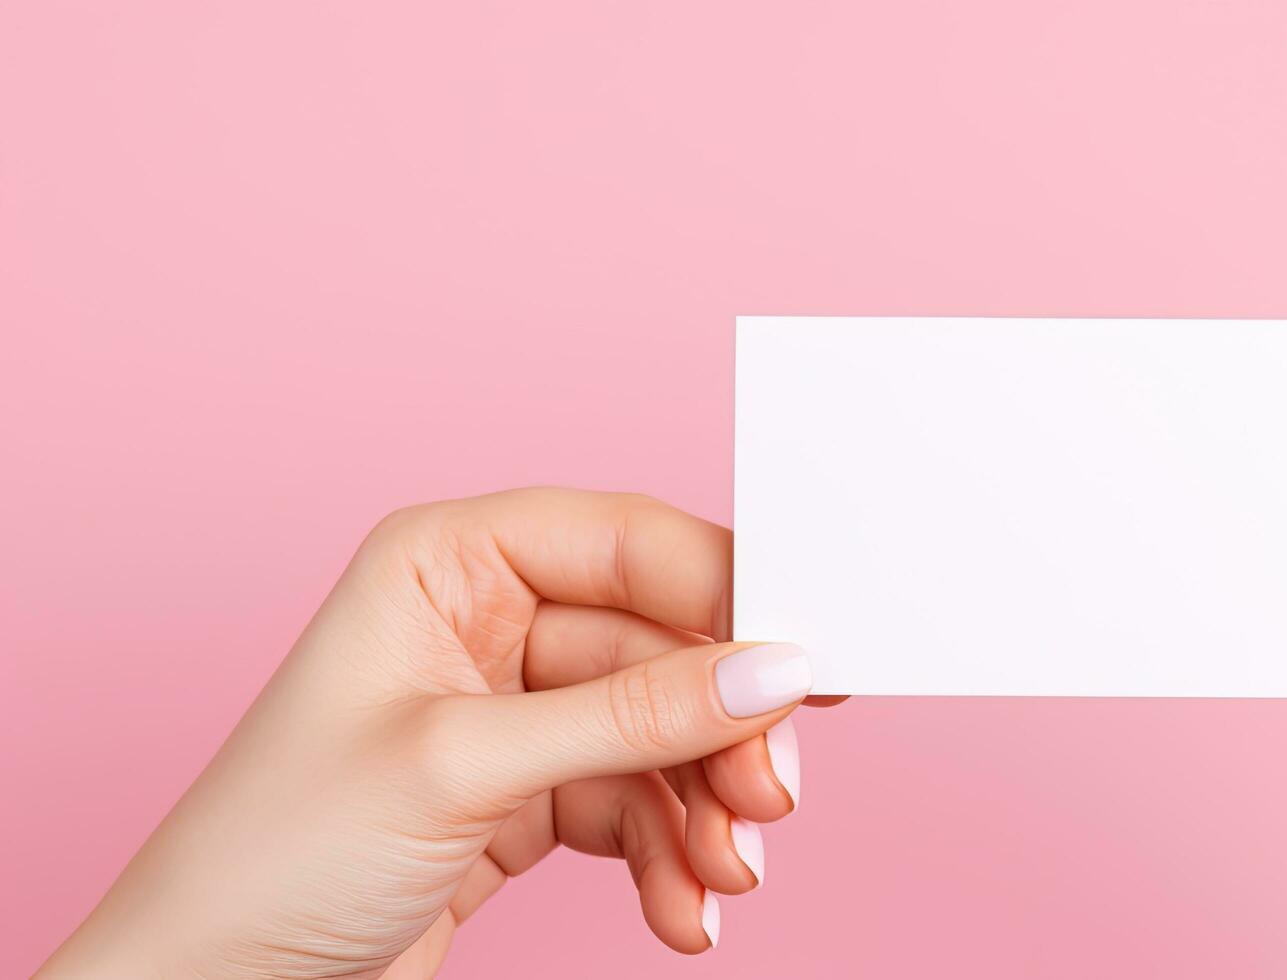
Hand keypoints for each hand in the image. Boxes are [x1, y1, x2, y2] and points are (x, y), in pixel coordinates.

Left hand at [40, 490, 826, 978]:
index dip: (726, 592)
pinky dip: (672, 859)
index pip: (626, 543)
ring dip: (706, 812)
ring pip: (663, 736)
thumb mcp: (465, 768)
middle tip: (770, 796)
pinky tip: (683, 913)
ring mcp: (511, 716)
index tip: (808, 656)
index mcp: (447, 564)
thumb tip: (773, 668)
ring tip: (724, 877)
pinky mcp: (525, 801)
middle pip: (663, 649)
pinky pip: (638, 807)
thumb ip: (630, 716)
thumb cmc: (273, 854)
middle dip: (722, 732)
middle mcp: (485, 625)